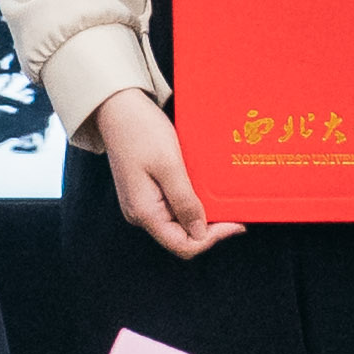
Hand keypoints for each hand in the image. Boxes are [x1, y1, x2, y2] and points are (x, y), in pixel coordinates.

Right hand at [94, 89, 226, 259]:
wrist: (117, 108)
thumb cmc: (141, 132)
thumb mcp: (169, 166)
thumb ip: (185, 202)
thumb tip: (200, 233)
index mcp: (144, 212)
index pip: (183, 245)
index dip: (213, 238)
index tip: (236, 222)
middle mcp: (140, 214)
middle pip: (182, 237)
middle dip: (209, 227)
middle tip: (232, 208)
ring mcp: (142, 204)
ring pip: (179, 223)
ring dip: (201, 213)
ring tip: (218, 196)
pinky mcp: (145, 193)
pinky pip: (173, 207)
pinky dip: (191, 202)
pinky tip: (202, 188)